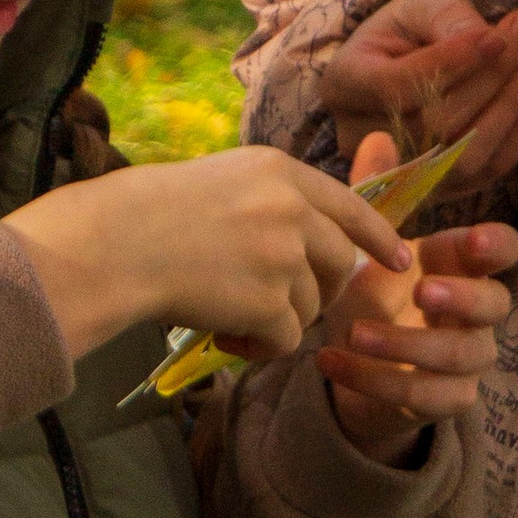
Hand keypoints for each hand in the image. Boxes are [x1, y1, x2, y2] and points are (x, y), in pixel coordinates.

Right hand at [5, 146, 412, 364]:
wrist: (115, 246)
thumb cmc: (150, 216)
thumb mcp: (224, 183)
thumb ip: (274, 203)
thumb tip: (320, 244)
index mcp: (280, 171)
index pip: (350, 204)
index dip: (378, 236)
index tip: (402, 260)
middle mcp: (291, 206)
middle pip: (337, 264)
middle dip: (315, 292)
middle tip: (273, 305)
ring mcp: (283, 253)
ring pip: (311, 306)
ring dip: (275, 321)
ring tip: (226, 314)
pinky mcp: (270, 300)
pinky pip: (286, 339)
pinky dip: (257, 347)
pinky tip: (222, 333)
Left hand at [318, 132, 517, 462]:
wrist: (350, 362)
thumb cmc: (370, 291)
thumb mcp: (365, 244)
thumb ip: (373, 194)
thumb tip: (376, 136)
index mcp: (460, 264)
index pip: (504, 250)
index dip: (496, 246)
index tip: (471, 241)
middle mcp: (474, 312)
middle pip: (497, 304)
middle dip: (464, 298)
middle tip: (422, 290)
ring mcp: (465, 359)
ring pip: (461, 357)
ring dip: (407, 345)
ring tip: (354, 332)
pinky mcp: (445, 401)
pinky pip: (426, 396)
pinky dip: (376, 381)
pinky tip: (331, 362)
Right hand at [320, 0, 517, 197]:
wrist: (406, 66)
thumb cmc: (406, 31)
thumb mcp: (418, 4)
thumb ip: (446, 16)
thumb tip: (489, 41)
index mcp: (344, 87)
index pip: (397, 87)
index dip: (450, 63)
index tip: (496, 34)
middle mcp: (364, 142)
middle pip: (436, 124)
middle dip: (492, 76)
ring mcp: (404, 174)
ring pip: (466, 153)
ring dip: (512, 102)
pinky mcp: (444, 188)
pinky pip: (491, 167)